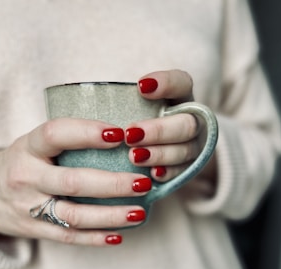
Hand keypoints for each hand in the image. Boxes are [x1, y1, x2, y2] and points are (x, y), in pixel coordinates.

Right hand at [0, 118, 151, 245]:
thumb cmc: (24, 164)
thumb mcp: (34, 145)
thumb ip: (67, 141)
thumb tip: (123, 136)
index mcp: (28, 148)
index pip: (55, 134)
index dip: (87, 133)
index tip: (120, 134)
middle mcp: (27, 177)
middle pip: (73, 182)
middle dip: (113, 184)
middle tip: (143, 182)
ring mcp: (30, 207)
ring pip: (74, 215)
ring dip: (110, 216)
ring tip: (139, 213)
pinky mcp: (35, 229)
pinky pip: (69, 237)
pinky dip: (95, 238)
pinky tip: (119, 235)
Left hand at [127, 69, 216, 193]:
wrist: (137, 154)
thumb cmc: (126, 119)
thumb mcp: (123, 103)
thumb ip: (119, 96)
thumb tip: (90, 82)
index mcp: (179, 97)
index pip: (181, 83)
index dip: (166, 84)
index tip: (140, 87)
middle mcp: (190, 121)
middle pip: (186, 124)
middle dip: (159, 130)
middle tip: (129, 135)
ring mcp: (191, 147)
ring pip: (185, 150)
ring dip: (159, 154)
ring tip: (133, 156)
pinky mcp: (186, 169)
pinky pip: (182, 173)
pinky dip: (167, 173)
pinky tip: (151, 174)